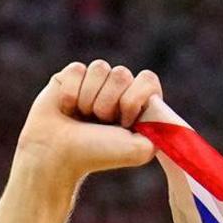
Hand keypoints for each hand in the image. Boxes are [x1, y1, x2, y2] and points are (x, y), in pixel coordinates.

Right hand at [17, 59, 163, 184]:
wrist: (57, 154)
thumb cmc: (97, 154)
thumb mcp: (139, 149)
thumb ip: (161, 129)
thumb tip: (165, 110)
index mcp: (139, 104)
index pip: (148, 79)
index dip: (134, 99)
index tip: (124, 122)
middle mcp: (118, 91)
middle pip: (122, 73)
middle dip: (109, 102)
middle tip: (99, 122)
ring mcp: (95, 81)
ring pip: (100, 68)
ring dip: (89, 98)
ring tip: (82, 116)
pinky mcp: (71, 77)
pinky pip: (77, 69)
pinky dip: (70, 92)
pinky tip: (67, 108)